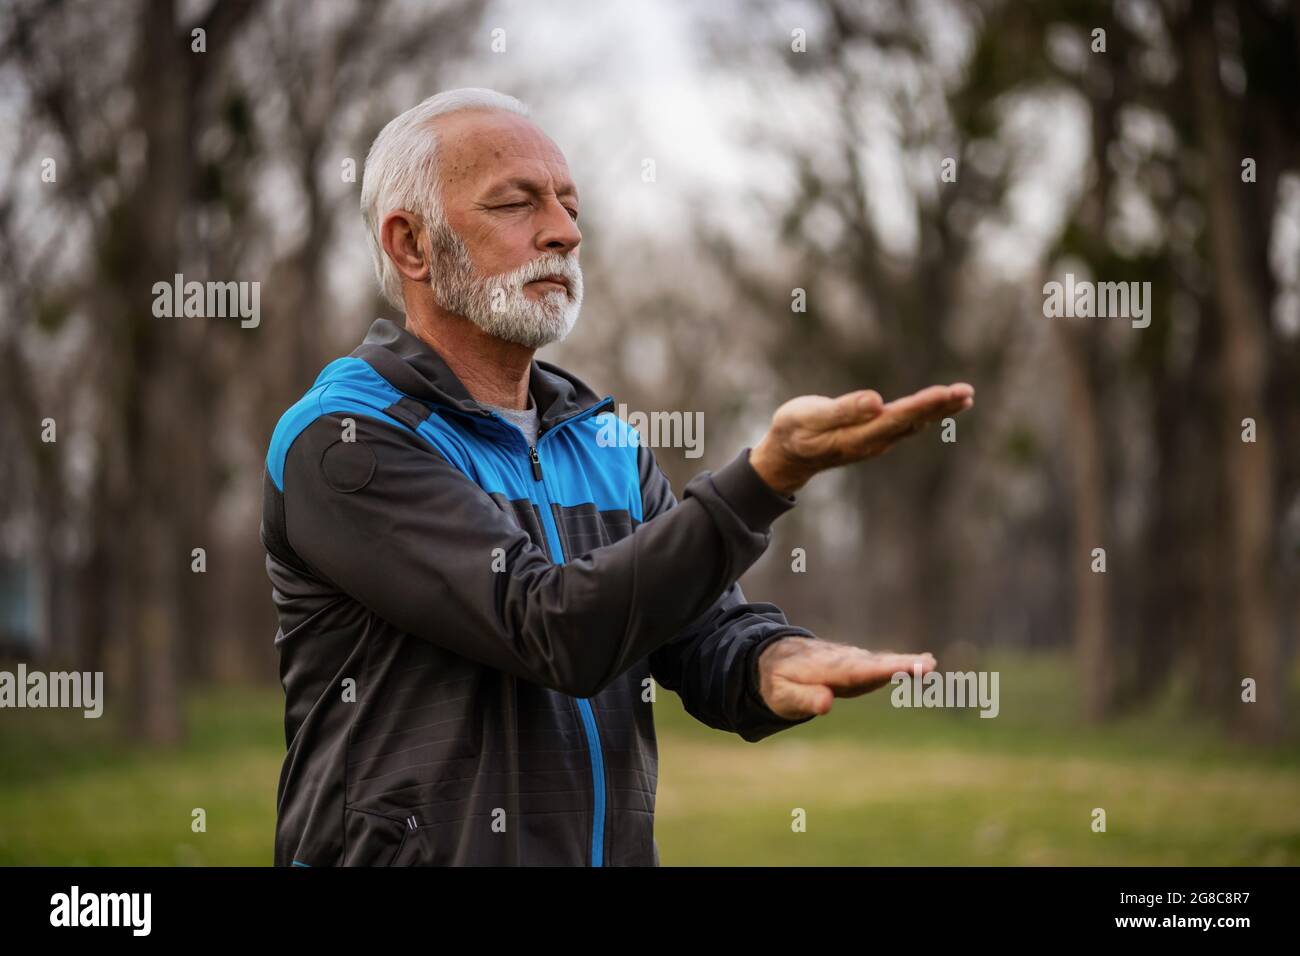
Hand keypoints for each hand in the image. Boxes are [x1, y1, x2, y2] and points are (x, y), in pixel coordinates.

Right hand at [749, 383, 974, 495]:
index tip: (947, 393)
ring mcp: (876, 441)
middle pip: (913, 422)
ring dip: (939, 410)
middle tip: (967, 392)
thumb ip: (843, 410)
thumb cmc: (793, 431)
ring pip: (914, 423)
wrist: (787, 457)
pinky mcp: (874, 436)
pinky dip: (926, 413)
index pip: (897, 418)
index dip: (923, 406)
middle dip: (941, 406)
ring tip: (964, 397)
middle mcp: (873, 442)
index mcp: (858, 437)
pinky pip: (907, 423)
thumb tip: (876, 402)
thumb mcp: (810, 418)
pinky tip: (939, 406)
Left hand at [756, 636, 935, 719]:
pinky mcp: (859, 664)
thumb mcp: (782, 696)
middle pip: (876, 664)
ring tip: (930, 664)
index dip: (880, 670)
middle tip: (928, 665)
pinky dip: (903, 664)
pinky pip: (882, 664)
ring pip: (882, 662)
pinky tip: (924, 663)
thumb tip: (826, 704)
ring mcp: (853, 660)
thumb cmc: (778, 680)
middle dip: (901, 665)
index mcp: (825, 668)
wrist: (775, 656)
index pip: (856, 670)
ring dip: (907, 663)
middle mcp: (844, 660)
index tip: (902, 667)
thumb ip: (804, 699)